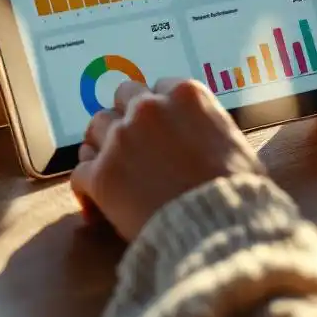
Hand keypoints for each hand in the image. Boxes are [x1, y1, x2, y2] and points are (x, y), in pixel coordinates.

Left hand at [71, 78, 264, 240]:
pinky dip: (87, 187)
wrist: (218, 230)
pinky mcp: (101, 174)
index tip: (161, 126)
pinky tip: (95, 203)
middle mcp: (149, 108)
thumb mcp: (234, 143)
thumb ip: (208, 126)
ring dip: (102, 144)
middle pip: (123, 96)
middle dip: (127, 116)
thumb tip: (203, 136)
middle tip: (133, 142)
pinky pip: (80, 172)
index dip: (160, 108)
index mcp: (185, 95)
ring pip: (96, 127)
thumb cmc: (237, 192)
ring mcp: (121, 139)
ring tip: (109, 168)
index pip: (160, 86)